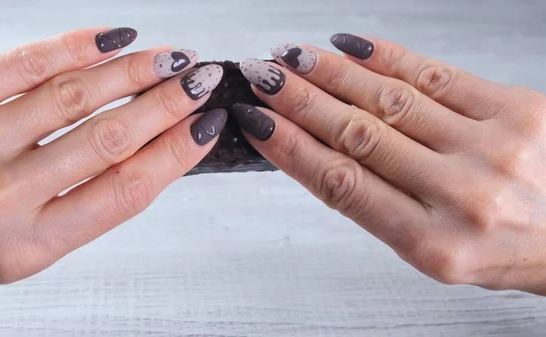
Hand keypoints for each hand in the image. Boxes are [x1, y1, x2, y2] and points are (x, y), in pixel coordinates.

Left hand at [0, 27, 226, 283]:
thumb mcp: (27, 239)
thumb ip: (87, 200)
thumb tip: (159, 144)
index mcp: (25, 246)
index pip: (125, 191)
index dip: (176, 152)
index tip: (207, 125)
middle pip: (108, 141)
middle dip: (166, 105)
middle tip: (200, 81)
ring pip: (75, 96)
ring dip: (134, 72)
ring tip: (169, 58)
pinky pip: (28, 62)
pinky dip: (79, 45)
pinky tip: (115, 39)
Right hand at [232, 34, 545, 294]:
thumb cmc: (504, 249)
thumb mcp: (433, 250)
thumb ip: (380, 204)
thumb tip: (318, 149)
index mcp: (432, 243)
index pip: (341, 184)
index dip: (291, 147)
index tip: (259, 123)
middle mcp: (461, 196)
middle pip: (357, 135)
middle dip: (300, 101)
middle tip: (264, 77)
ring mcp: (491, 148)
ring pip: (389, 101)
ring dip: (332, 74)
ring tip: (295, 59)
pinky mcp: (517, 109)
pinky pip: (437, 75)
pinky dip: (386, 57)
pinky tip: (351, 48)